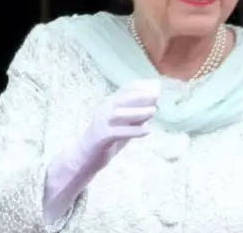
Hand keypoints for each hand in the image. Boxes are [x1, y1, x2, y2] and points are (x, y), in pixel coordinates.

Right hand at [42, 79, 160, 223]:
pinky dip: (133, 131)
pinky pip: (117, 132)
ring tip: (154, 111)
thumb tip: (155, 105)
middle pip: (121, 99)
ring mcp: (101, 123)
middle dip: (140, 95)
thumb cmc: (109, 138)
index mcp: (109, 104)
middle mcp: (104, 110)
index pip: (125, 89)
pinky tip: (147, 130)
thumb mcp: (124, 123)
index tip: (157, 85)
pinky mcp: (100, 137)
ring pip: (118, 114)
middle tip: (157, 96)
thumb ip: (137, 115)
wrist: (85, 157)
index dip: (141, 86)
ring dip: (137, 112)